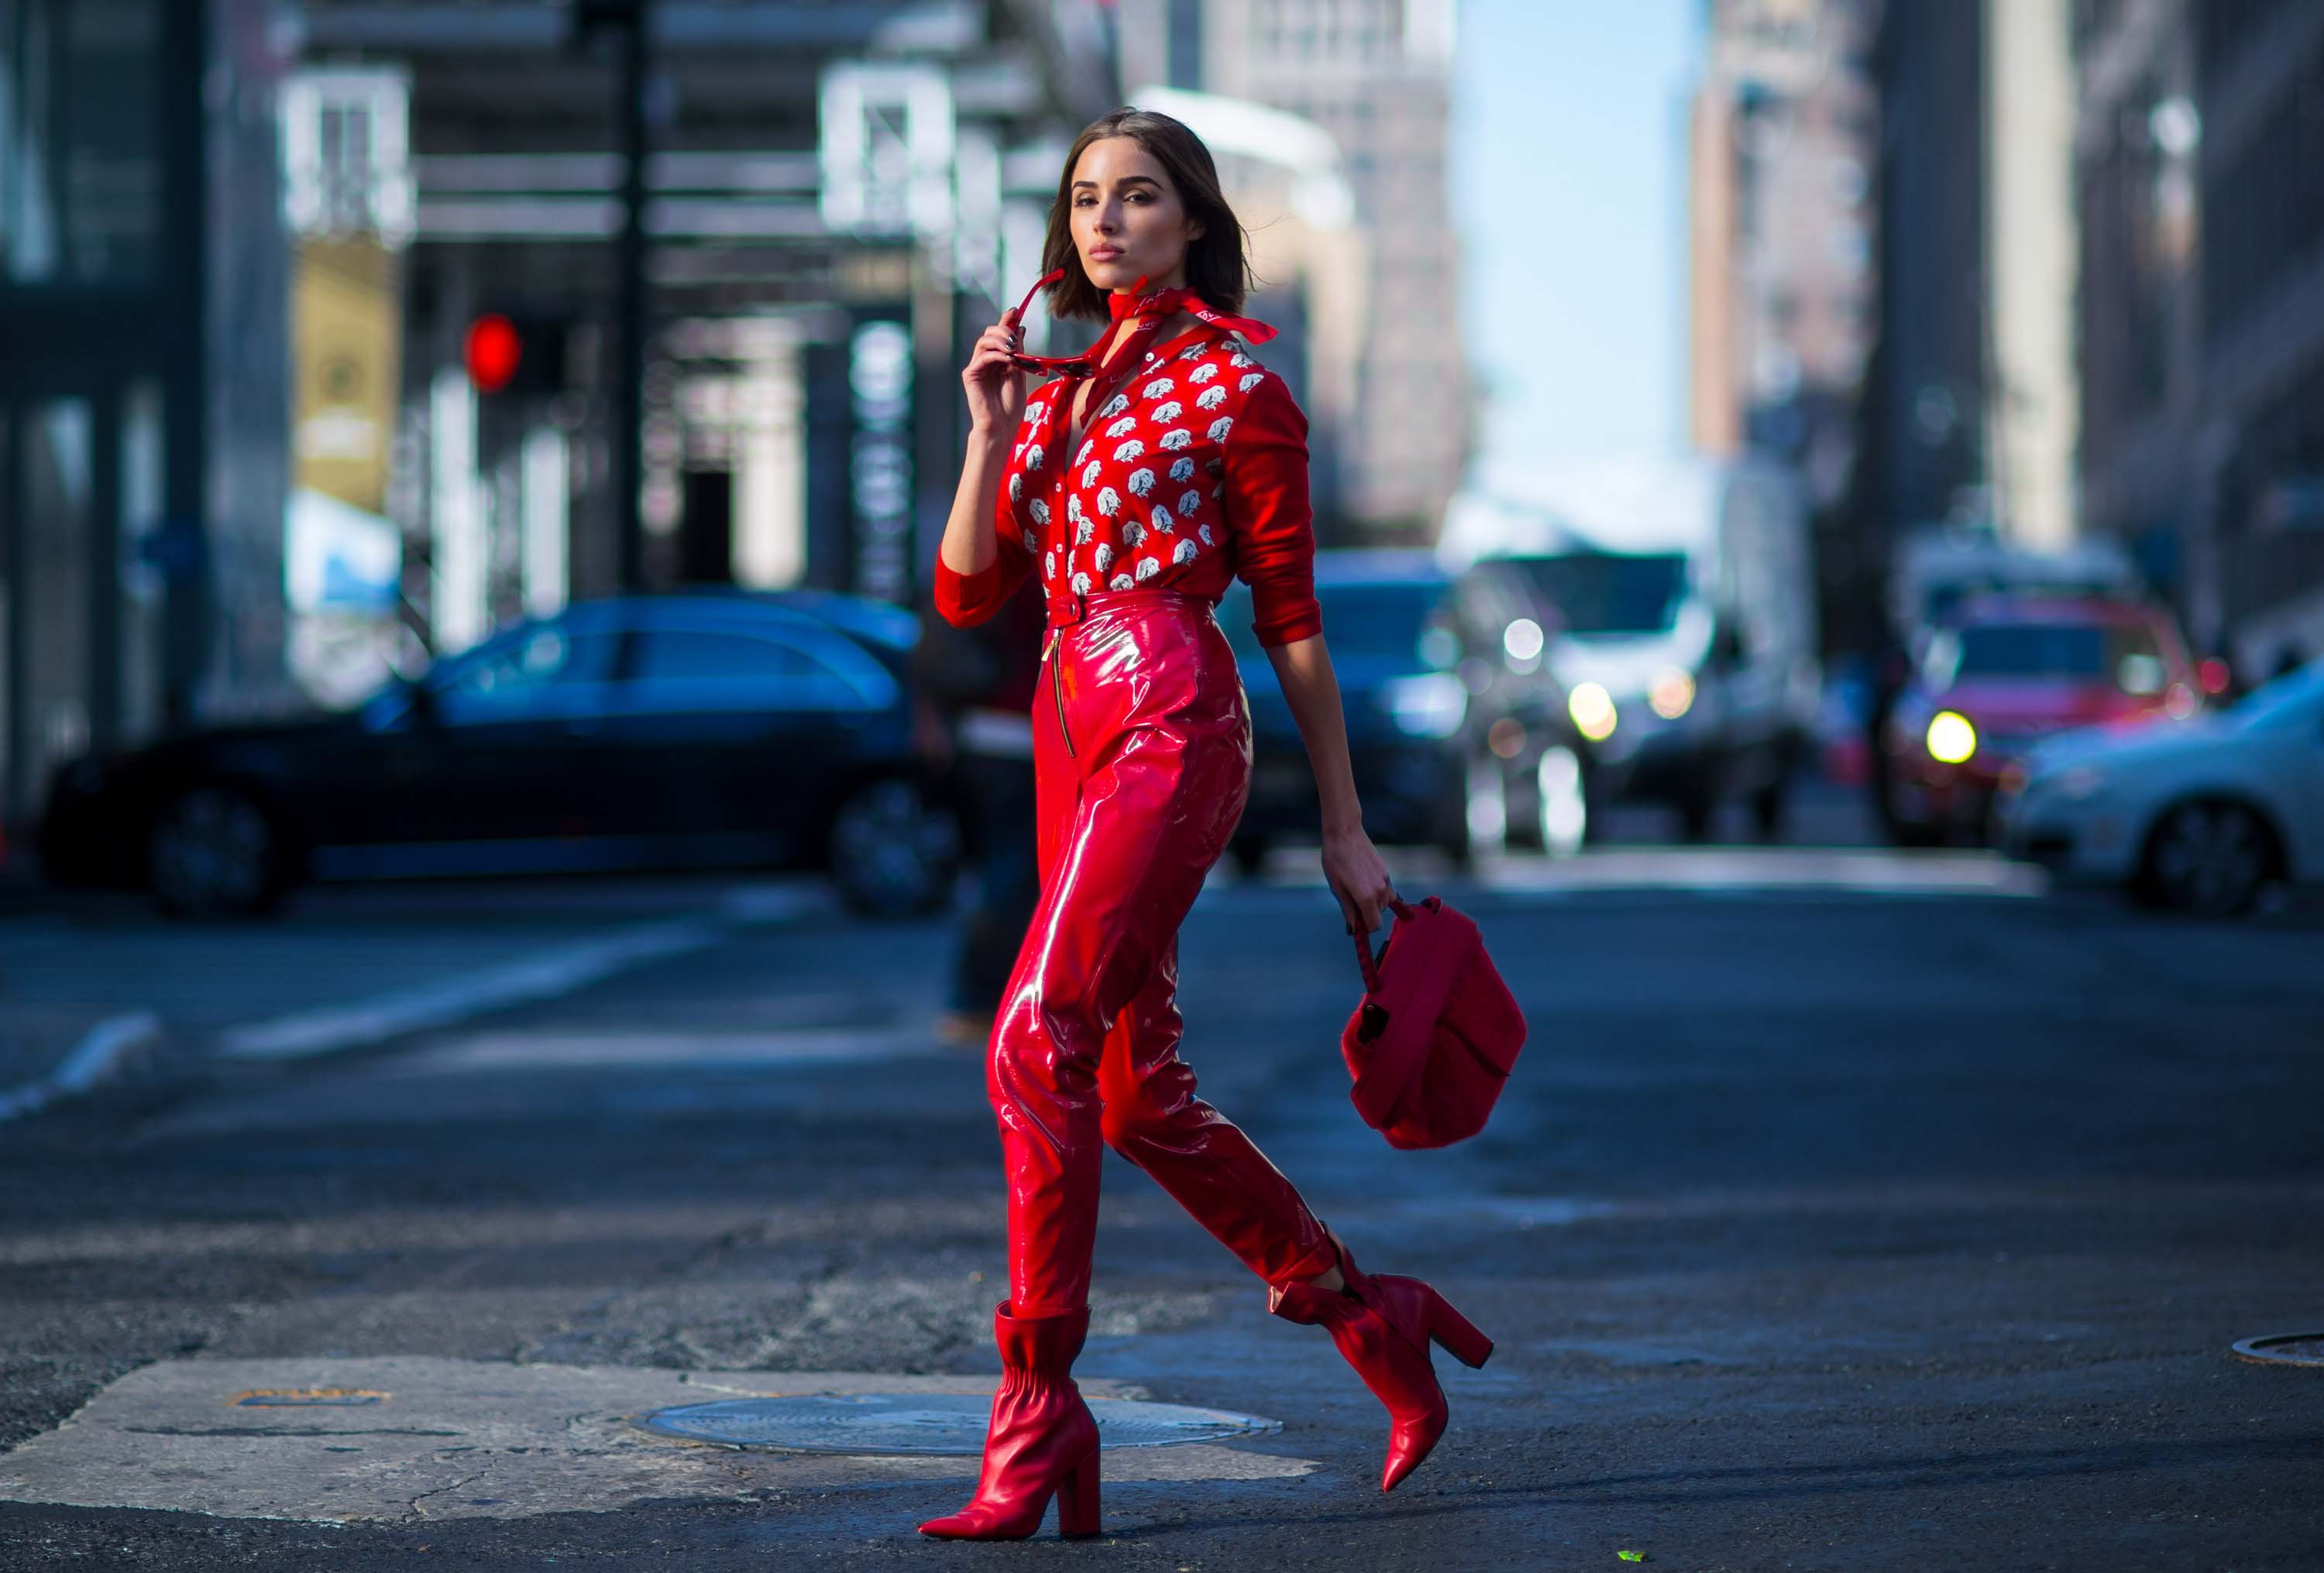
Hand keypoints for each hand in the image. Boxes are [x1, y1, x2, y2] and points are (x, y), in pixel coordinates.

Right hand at [963, 309, 1027, 435]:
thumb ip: (1018, 351)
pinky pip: (983, 357)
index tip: (1015, 310)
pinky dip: (997, 355)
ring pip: (984, 341)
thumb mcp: (1020, 372)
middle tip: (1016, 337)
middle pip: (989, 333)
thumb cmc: (1011, 405)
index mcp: (997, 360)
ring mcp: (976, 367)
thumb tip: (1020, 327)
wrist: (1001, 426)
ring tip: (1014, 348)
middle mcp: (985, 361)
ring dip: (1000, 340)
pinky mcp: (970, 375)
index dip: (1006, 321)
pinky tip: (1009, 359)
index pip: (999, 335)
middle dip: (1003, 330)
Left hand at [1322, 821, 1394, 935]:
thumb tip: (1354, 928)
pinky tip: (1363, 883)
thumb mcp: (1337, 887)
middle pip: (1378, 914)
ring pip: (1383, 904)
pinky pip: (1386, 892)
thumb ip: (1348, 910)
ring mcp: (1386, 881)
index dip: (1365, 928)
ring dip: (1372, 904)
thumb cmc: (1335, 859)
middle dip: (1366, 914)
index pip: (1374, 925)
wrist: (1345, 833)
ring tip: (1355, 889)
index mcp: (1366, 897)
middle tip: (1349, 901)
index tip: (1355, 923)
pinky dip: (1377, 894)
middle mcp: (1380, 890)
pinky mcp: (1386, 872)